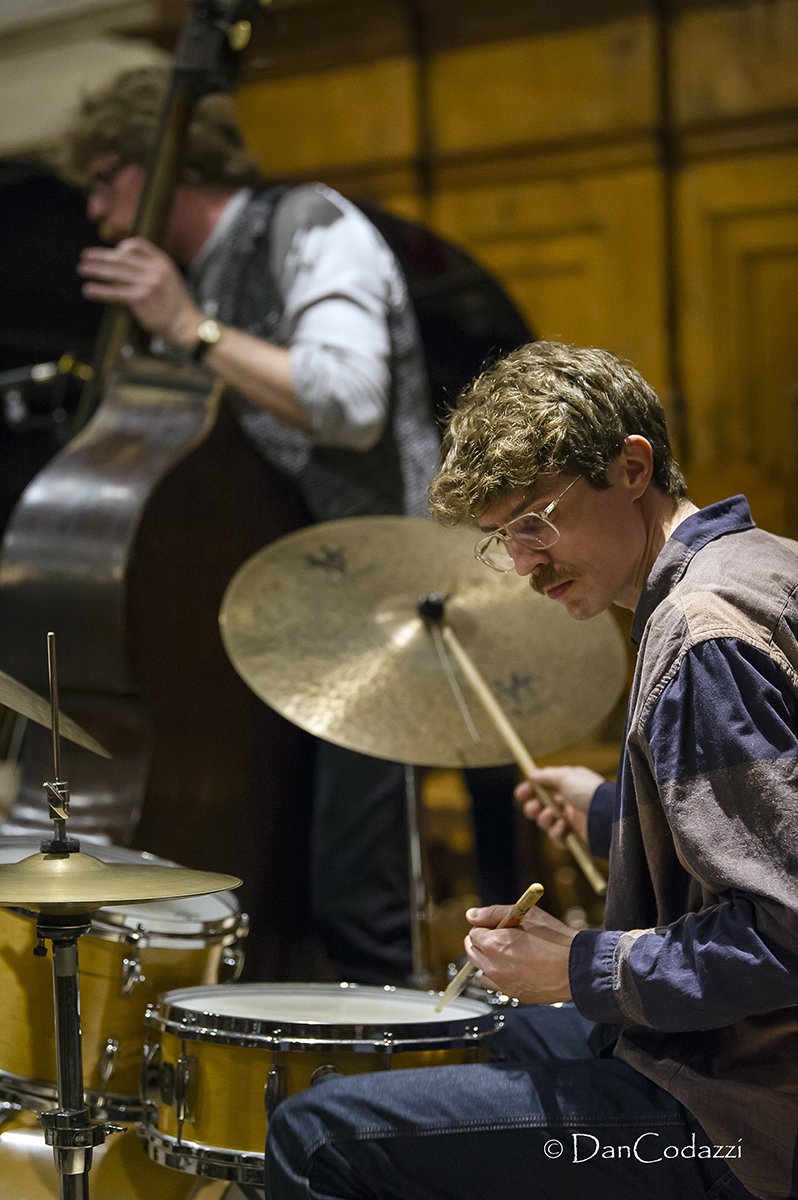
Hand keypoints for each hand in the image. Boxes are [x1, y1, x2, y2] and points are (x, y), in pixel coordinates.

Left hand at [78, 238, 201, 347]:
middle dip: (101, 256)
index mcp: (162, 261)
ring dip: (96, 270)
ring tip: (82, 269)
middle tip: (85, 256)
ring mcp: (148, 283)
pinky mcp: (140, 298)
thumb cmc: (174, 303)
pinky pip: (116, 292)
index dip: (122, 247)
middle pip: (123, 258)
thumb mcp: (169, 278)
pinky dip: (100, 291)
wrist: (184, 323)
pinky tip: (89, 290)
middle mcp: (155, 269)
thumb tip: (124, 260)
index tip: (112, 252)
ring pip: (116, 273)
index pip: (138, 245)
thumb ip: (151, 267)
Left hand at [465, 903, 575, 1003]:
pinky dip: (503, 977)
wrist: (577, 966)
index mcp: (493, 944)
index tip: (497, 926)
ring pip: (483, 973)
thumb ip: (493, 913)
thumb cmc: (554, 939)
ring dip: (490, 963)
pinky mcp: (515, 996)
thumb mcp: (525, 915)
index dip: (485, 927)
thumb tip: (471, 915)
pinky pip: (499, 986)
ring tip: (510, 954)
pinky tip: (520, 968)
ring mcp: (504, 984)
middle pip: (473, 954)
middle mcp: (494, 967)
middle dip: (483, 944)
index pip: (473, 933)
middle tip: (500, 938)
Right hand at [515, 765, 603, 845]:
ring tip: (552, 816)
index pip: (544, 787)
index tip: (520, 793)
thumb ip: (546, 775)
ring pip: (547, 822)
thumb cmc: (589, 791)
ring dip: (544, 819)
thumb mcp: (566, 776)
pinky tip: (564, 828)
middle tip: (534, 808)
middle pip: (542, 806)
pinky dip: (556, 833)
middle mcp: (570, 802)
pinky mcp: (576, 837)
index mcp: (569, 785)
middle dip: (534, 808)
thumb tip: (531, 773)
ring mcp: (573, 820)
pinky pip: (557, 838)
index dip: (531, 790)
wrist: (608, 815)